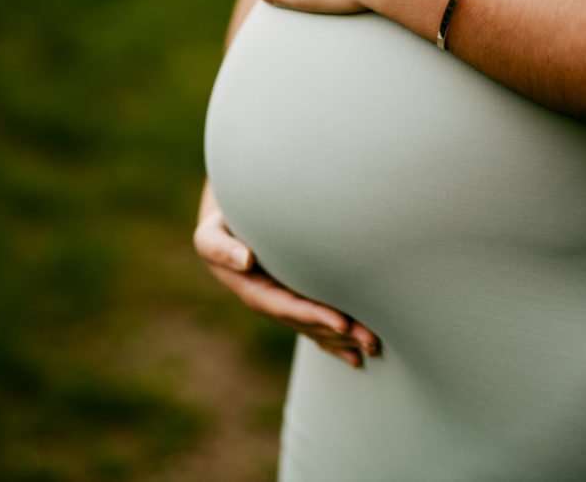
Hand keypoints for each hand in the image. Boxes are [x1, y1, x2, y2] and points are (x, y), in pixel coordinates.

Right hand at [193, 207, 380, 367]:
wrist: (223, 231)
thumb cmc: (219, 228)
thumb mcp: (210, 236)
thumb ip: (221, 248)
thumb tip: (245, 261)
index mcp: (253, 291)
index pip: (288, 307)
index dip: (314, 316)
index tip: (341, 322)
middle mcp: (270, 303)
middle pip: (308, 322)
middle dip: (339, 332)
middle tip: (372, 340)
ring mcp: (282, 304)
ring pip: (316, 326)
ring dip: (344, 338)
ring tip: (374, 345)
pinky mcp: (292, 299)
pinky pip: (314, 322)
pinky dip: (335, 339)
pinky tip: (357, 356)